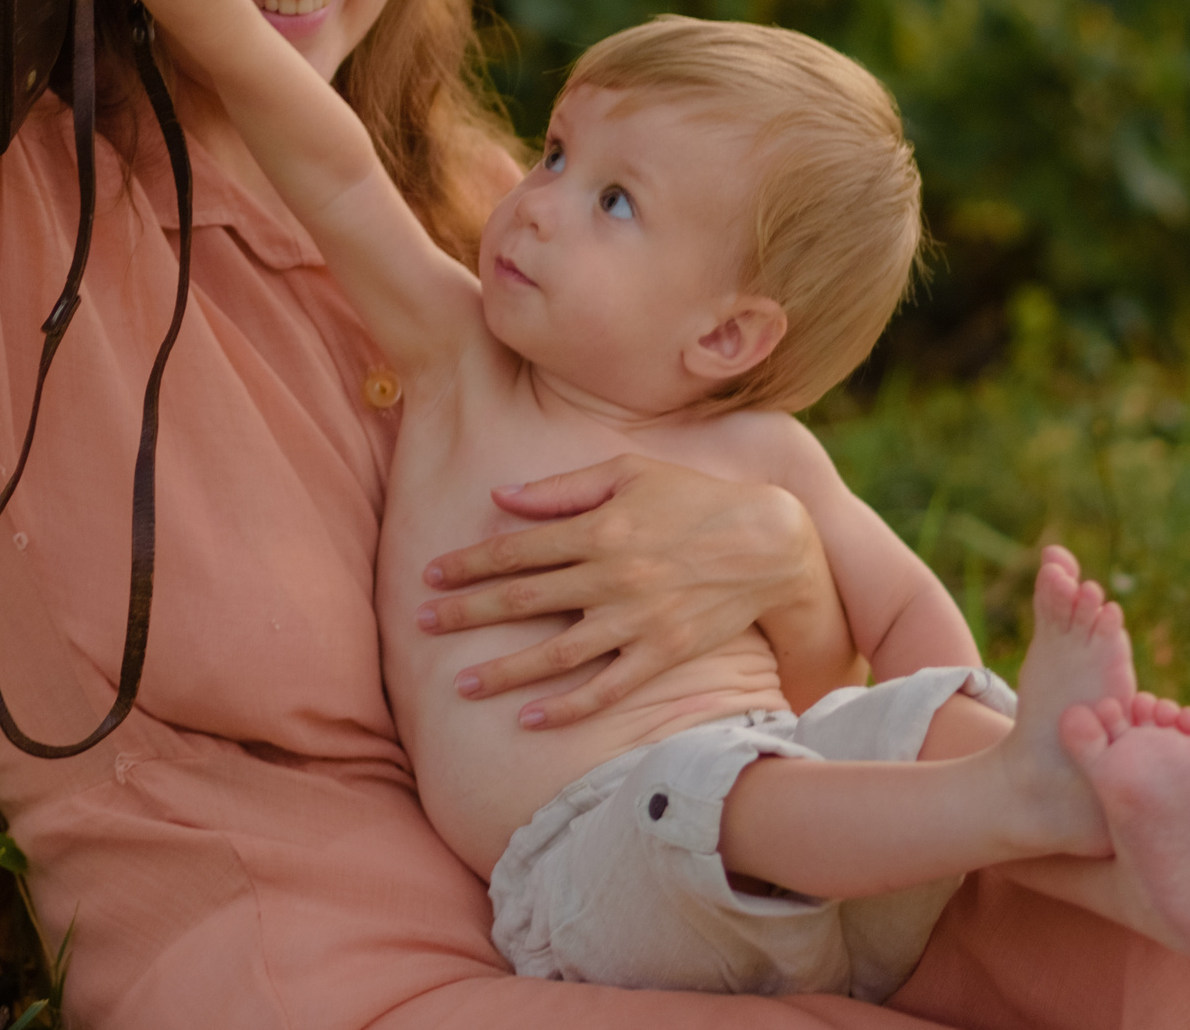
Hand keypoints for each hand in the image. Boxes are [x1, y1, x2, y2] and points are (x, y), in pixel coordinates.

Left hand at [416, 455, 838, 729]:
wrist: (768, 542)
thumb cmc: (693, 498)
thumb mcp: (629, 471)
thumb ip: (562, 488)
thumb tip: (500, 497)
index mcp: (599, 527)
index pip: (517, 548)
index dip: (469, 563)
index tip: (430, 575)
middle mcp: (612, 574)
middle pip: (523, 598)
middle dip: (466, 612)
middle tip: (421, 624)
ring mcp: (637, 618)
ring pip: (556, 651)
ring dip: (505, 670)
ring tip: (462, 686)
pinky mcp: (663, 653)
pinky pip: (608, 687)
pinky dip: (569, 706)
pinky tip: (531, 718)